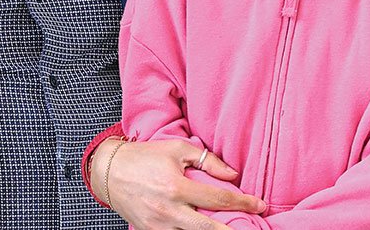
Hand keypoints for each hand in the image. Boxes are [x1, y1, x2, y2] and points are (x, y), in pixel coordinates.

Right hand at [92, 138, 265, 228]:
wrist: (109, 172)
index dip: (244, 203)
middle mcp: (168, 210)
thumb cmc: (144, 157)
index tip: (260, 205)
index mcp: (177, 187)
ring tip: (231, 229)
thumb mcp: (177, 149)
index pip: (219, 199)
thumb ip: (208, 161)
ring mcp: (158, 226)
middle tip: (253, 229)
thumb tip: (233, 175)